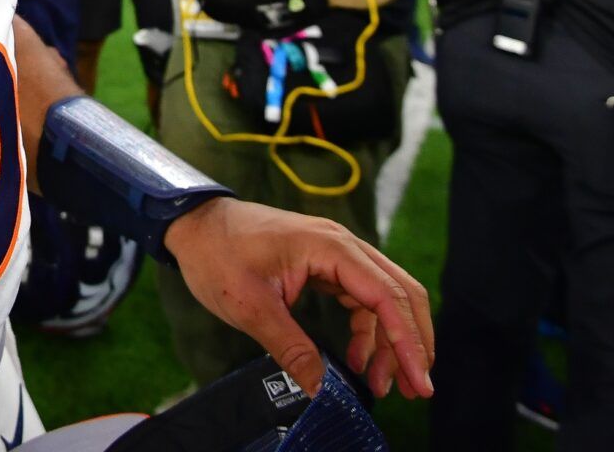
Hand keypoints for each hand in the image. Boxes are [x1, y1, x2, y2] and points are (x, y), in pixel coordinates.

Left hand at [164, 198, 434, 400]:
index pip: (387, 295)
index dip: (409, 341)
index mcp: (330, 247)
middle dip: (412, 343)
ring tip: (382, 384)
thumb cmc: (217, 254)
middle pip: (398, 294)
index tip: (420, 380)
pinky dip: (366, 331)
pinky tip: (359, 360)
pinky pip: (360, 298)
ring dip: (389, 342)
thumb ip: (290, 347)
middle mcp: (341, 245)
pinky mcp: (324, 264)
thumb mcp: (250, 307)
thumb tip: (320, 388)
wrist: (193, 224)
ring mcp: (334, 253)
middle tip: (415, 389)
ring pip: (382, 299)